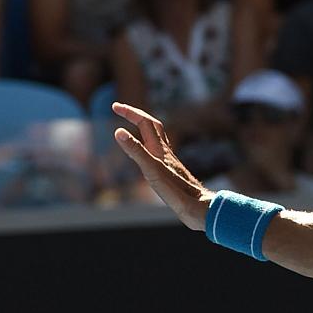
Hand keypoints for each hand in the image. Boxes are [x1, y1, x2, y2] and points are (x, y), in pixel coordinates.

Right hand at [113, 102, 213, 229]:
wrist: (197, 207)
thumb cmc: (175, 191)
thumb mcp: (151, 170)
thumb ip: (136, 151)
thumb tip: (118, 132)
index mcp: (160, 150)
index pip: (144, 122)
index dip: (130, 112)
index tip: (114, 106)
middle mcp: (165, 153)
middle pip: (152, 126)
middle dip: (136, 115)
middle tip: (120, 110)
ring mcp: (169, 162)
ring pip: (157, 138)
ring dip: (144, 128)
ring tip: (133, 126)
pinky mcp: (171, 173)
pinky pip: (159, 153)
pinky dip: (150, 146)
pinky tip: (149, 155)